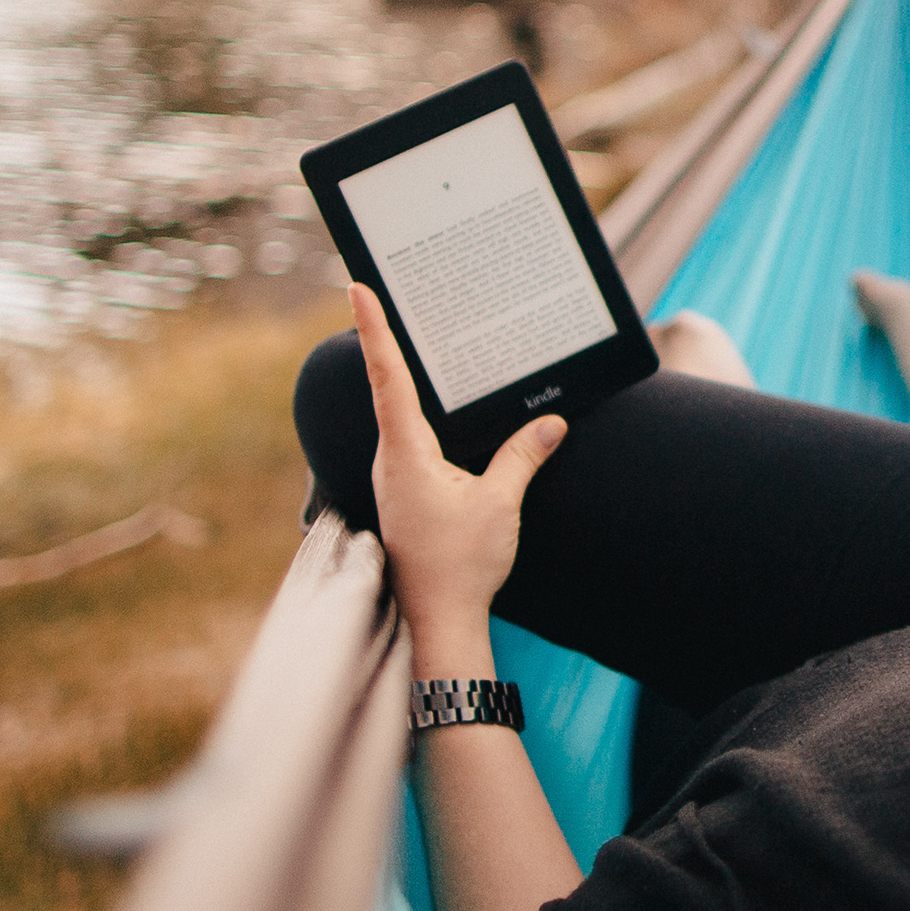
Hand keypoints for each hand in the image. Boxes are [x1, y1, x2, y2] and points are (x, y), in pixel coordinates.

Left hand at [350, 284, 566, 670]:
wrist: (439, 622)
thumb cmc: (462, 566)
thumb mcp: (500, 504)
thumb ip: (522, 456)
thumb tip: (552, 422)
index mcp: (405, 455)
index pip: (388, 378)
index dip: (374, 330)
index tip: (357, 288)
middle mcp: (390, 460)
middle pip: (387, 387)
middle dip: (387, 339)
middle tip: (383, 290)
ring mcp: (394, 477)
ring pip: (398, 415)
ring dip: (405, 376)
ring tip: (412, 333)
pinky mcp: (406, 492)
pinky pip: (411, 438)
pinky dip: (422, 411)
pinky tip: (441, 404)